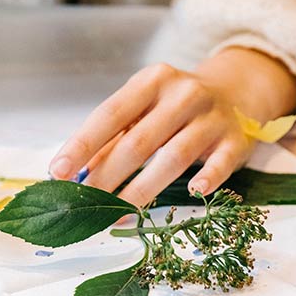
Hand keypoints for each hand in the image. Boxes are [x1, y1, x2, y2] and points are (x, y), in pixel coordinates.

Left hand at [49, 48, 295, 206]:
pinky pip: (221, 162)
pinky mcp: (236, 139)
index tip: (58, 171)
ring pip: (174, 156)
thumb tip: (75, 174)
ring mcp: (212, 117)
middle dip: (107, 176)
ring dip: (143, 188)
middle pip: (139, 141)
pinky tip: (193, 192)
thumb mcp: (143, 110)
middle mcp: (183, 94)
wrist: (237, 92)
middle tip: (84, 204)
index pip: (110, 114)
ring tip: (117, 213)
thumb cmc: (175, 107)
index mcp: (151, 82)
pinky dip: (208, 178)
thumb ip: (113, 138)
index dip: (82, 144)